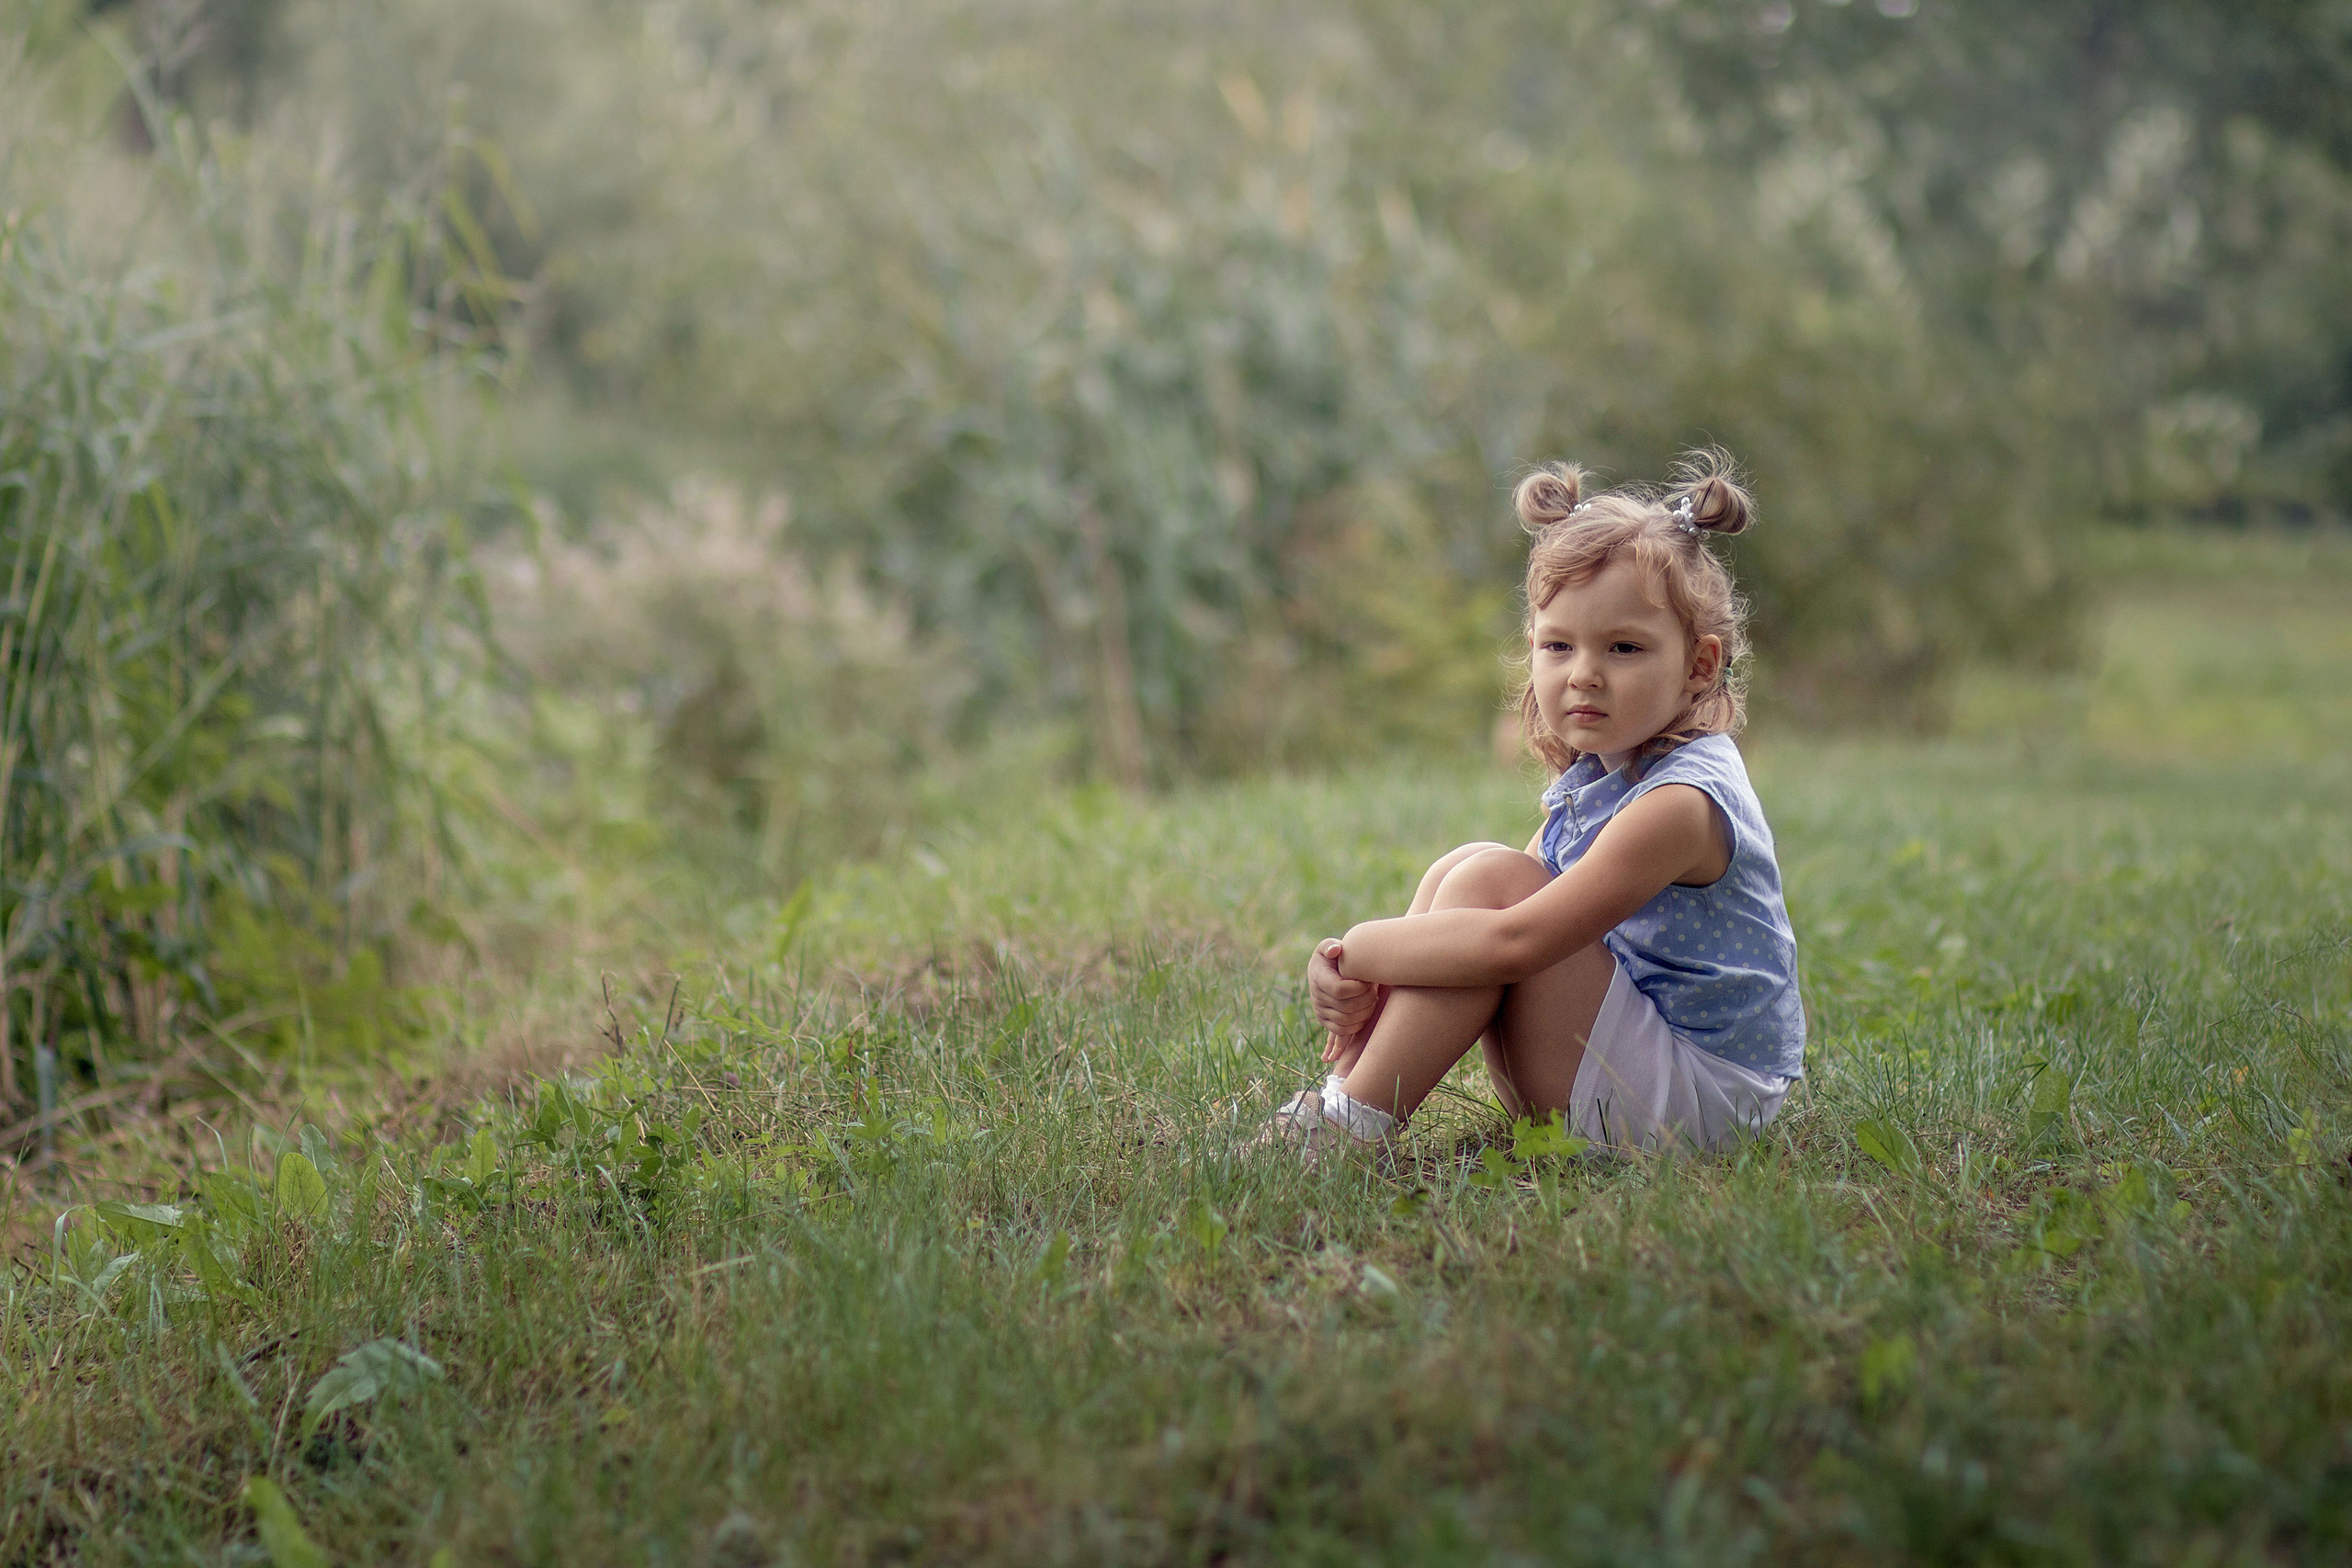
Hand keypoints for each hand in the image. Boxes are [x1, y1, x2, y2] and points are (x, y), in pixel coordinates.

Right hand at [1307, 938, 1384, 1062]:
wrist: (1325, 971)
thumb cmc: (1334, 956)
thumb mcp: (1329, 946)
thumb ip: (1331, 946)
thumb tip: (1335, 950)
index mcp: (1318, 977)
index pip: (1339, 990)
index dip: (1359, 988)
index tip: (1369, 980)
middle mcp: (1316, 997)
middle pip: (1346, 1007)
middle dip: (1367, 999)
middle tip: (1375, 989)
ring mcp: (1320, 1011)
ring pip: (1346, 1020)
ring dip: (1365, 1011)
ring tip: (1372, 999)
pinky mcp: (1325, 1022)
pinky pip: (1343, 1030)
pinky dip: (1358, 1024)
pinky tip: (1366, 1010)